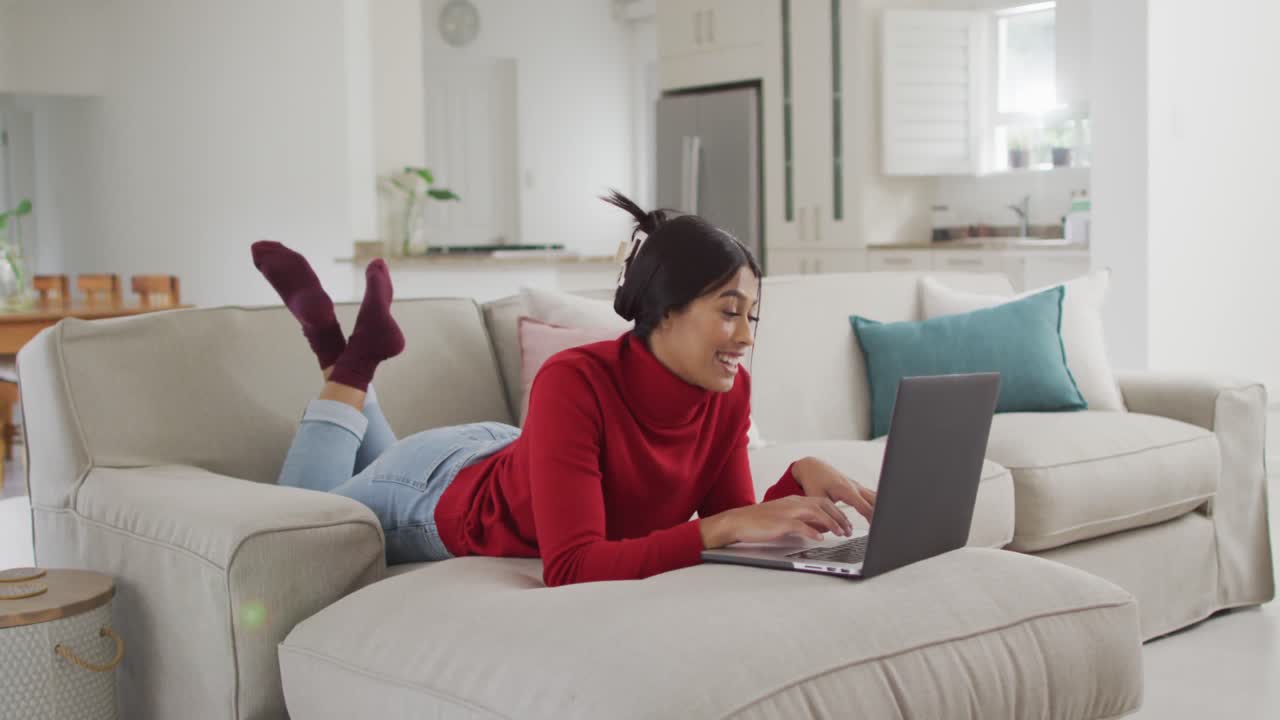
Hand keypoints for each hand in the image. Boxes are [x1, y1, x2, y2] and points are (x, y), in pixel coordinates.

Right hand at [704, 495, 852, 547]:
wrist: (738, 521)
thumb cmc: (760, 521)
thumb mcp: (785, 518)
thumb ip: (802, 521)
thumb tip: (819, 529)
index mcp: (795, 500)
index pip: (822, 501)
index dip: (837, 512)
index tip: (846, 523)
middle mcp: (794, 502)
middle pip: (823, 505)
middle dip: (839, 517)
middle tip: (848, 529)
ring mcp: (787, 511)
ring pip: (816, 512)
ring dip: (831, 523)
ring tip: (840, 533)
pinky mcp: (781, 522)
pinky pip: (801, 525)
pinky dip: (813, 531)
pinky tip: (820, 538)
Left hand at [791, 456, 876, 523]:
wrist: (813, 467)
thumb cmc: (814, 480)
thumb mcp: (817, 498)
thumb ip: (826, 514)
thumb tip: (832, 529)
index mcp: (846, 490)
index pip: (865, 507)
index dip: (872, 518)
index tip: (877, 528)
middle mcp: (854, 486)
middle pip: (875, 501)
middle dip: (880, 514)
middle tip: (883, 527)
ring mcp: (857, 486)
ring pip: (875, 497)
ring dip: (880, 508)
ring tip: (884, 523)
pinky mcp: (856, 487)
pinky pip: (871, 496)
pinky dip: (876, 504)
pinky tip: (880, 513)